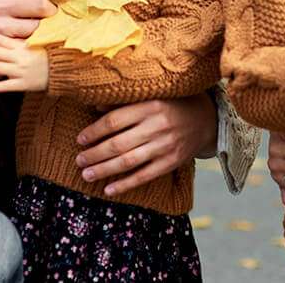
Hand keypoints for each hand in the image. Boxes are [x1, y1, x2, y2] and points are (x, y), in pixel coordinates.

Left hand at [0, 31, 49, 91]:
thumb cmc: (53, 53)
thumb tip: (10, 29)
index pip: (3, 39)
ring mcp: (22, 72)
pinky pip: (7, 86)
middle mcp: (21, 58)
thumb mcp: (40, 41)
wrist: (67, 69)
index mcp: (25, 46)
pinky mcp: (25, 85)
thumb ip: (25, 37)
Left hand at [74, 93, 216, 195]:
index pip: (114, 121)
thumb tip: (94, 107)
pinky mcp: (171, 162)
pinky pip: (144, 176)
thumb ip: (125, 102)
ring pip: (128, 162)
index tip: (80, 140)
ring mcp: (165, 146)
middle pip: (117, 144)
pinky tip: (108, 190)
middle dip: (94, 154)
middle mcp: (156, 126)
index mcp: (149, 106)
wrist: (205, 119)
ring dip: (104, 170)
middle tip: (79, 161)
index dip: (94, 131)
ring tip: (87, 175)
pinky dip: (125, 184)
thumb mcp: (151, 96)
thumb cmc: (171, 105)